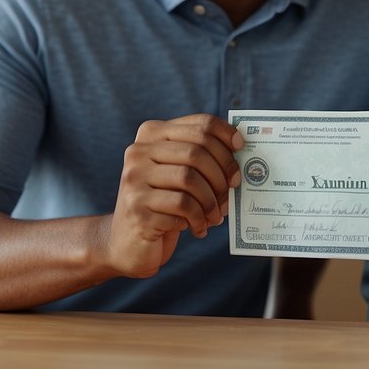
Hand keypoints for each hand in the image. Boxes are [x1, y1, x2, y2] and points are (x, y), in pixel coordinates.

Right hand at [105, 114, 241, 278]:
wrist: (128, 243)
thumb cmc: (163, 205)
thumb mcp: (179, 175)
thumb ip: (200, 159)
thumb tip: (240, 151)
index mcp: (151, 134)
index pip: (199, 124)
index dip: (225, 134)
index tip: (241, 147)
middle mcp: (138, 151)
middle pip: (196, 151)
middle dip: (222, 171)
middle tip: (233, 189)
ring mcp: (134, 178)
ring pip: (189, 178)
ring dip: (211, 200)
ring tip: (216, 215)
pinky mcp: (137, 206)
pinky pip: (182, 205)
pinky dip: (199, 217)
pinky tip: (199, 227)